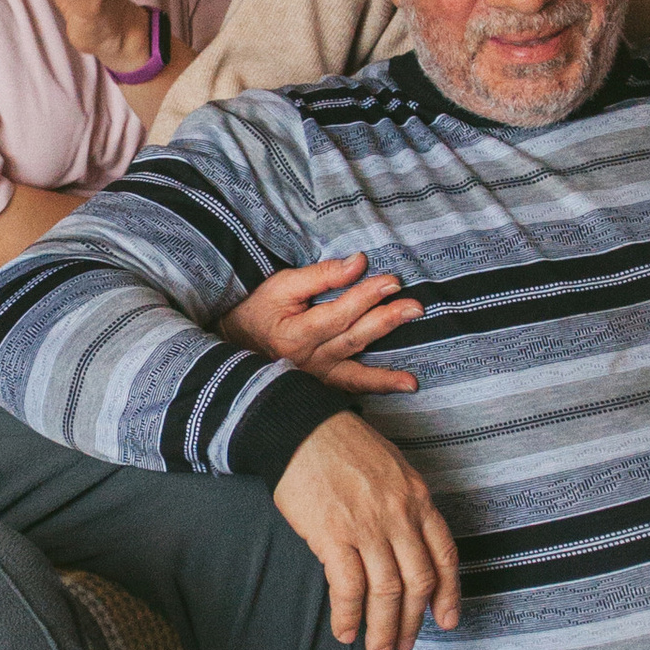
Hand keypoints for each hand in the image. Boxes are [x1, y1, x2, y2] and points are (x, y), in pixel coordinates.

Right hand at [226, 252, 422, 395]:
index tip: (390, 281)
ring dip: (392, 353)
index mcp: (294, 335)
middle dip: (386, 319)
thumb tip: (358, 263)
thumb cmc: (257, 311)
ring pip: (359, 365)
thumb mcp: (281, 286)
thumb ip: (321, 275)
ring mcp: (315, 377)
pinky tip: (408, 385)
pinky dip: (381, 386)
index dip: (366, 296)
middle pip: (353, 338)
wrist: (233, 346)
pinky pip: (355, 387)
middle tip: (415, 305)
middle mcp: (307, 361)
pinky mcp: (322, 385)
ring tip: (416, 341)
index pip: (338, 314)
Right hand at [271, 414, 461, 649]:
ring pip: (387, 592)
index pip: (444, 554)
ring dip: (382, 629)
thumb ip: (405, 503)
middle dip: (412, 621)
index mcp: (417, 498)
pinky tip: (345, 632)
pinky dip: (348, 616)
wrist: (299, 427)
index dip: (448, 593)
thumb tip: (408, 539)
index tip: (446, 619)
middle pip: (417, 581)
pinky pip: (348, 587)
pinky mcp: (333, 535)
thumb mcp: (392, 466)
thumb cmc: (341, 444)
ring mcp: (368, 526)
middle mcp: (399, 515)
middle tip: (403, 645)